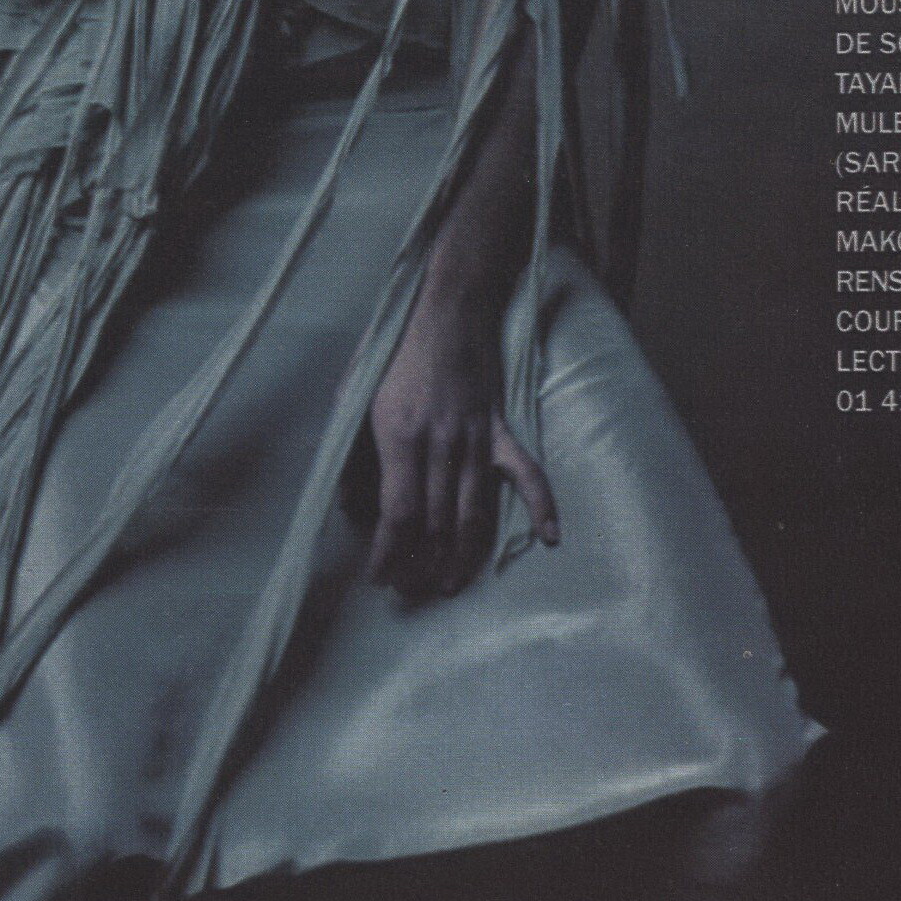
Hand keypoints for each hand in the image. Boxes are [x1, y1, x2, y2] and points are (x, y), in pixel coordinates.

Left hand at [362, 288, 559, 599]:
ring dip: (463, 556)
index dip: (390, 555)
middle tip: (412, 592)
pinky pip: (526, 474)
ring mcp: (476, 439)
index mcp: (399, 437)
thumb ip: (350, 452)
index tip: (381, 579)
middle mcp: (441, 445)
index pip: (398, 514)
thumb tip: (350, 504)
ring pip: (474, 512)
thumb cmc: (393, 352)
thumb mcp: (354, 396)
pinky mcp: (500, 430)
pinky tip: (550, 538)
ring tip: (451, 584)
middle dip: (422, 566)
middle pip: (435, 524)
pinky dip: (541, 505)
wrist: (446, 308)